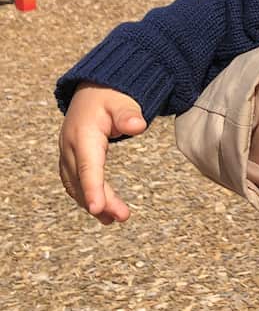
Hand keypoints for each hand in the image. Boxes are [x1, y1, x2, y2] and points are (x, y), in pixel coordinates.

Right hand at [57, 83, 146, 224]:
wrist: (92, 91)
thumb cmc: (110, 96)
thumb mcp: (122, 102)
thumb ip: (129, 115)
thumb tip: (137, 126)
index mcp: (83, 134)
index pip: (89, 166)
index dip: (93, 188)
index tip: (98, 208)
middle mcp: (71, 147)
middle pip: (83, 180)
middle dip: (100, 201)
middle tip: (122, 217)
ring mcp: (68, 154)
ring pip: (77, 185)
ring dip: (94, 203)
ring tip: (115, 219)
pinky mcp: (71, 159)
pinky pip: (76, 182)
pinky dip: (87, 196)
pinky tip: (102, 210)